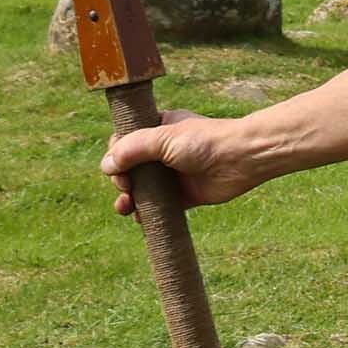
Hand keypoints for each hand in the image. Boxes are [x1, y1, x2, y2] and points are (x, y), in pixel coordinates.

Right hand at [101, 115, 261, 210]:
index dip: (115, 156)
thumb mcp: (163, 138)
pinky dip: (148, 213)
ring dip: (129, 199)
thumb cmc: (205, 141)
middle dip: (121, 181)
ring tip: (125, 207)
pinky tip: (141, 218)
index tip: (117, 167)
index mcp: (157, 130)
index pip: (124, 143)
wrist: (242, 159)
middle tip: (126, 187)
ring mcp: (173, 174)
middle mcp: (162, 152)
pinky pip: (160, 206)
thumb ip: (132, 149)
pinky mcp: (185, 195)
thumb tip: (105, 166)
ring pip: (142, 189)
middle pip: (130, 169)